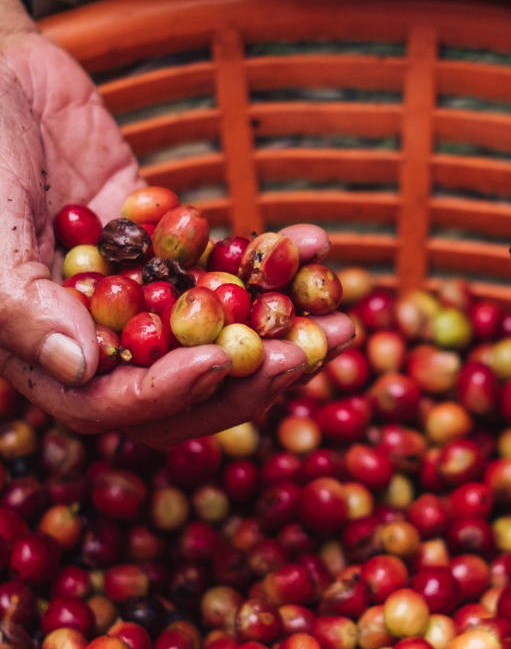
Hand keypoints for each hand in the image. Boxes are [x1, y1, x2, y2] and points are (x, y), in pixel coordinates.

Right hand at [0, 0, 352, 444]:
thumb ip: (21, 302)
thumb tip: (84, 368)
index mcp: (38, 345)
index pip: (105, 403)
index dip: (164, 395)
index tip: (218, 364)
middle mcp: (92, 331)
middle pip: (175, 387)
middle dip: (244, 380)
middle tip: (304, 357)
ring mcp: (136, 290)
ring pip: (213, 335)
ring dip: (278, 334)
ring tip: (339, 322)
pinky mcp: (167, 246)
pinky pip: (224, 265)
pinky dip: (270, 261)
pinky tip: (315, 246)